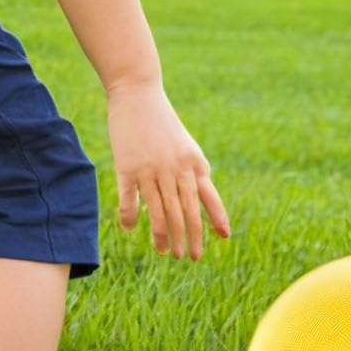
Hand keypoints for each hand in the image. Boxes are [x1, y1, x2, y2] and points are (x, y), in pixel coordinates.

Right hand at [108, 82, 229, 259]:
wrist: (138, 94)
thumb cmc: (163, 122)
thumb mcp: (186, 145)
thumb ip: (195, 169)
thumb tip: (203, 193)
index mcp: (193, 162)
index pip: (208, 197)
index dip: (216, 218)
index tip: (223, 238)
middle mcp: (175, 168)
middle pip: (185, 210)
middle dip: (190, 236)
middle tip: (190, 257)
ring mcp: (151, 169)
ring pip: (159, 210)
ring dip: (164, 235)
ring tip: (168, 253)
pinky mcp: (127, 167)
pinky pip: (130, 198)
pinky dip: (130, 216)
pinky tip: (131, 230)